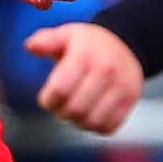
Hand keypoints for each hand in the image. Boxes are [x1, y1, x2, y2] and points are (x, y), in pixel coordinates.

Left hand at [25, 21, 144, 133]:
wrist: (126, 43)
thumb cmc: (89, 44)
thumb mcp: (67, 35)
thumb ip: (46, 40)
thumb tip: (31, 46)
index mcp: (85, 55)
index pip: (60, 89)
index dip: (48, 101)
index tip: (47, 99)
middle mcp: (106, 71)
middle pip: (75, 109)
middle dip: (62, 112)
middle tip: (61, 106)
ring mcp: (121, 87)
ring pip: (92, 121)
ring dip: (78, 121)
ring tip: (76, 110)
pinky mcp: (131, 100)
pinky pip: (109, 127)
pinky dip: (95, 126)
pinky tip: (91, 114)